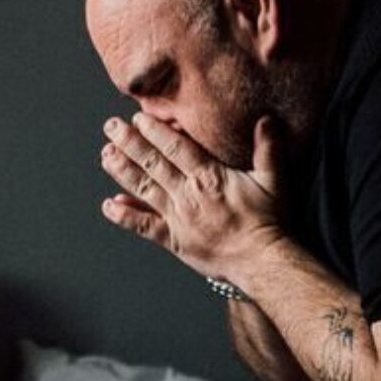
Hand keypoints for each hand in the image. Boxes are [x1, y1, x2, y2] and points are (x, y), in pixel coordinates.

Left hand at [97, 111, 286, 280]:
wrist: (261, 261)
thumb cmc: (269, 222)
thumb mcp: (274, 180)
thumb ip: (268, 148)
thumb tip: (266, 119)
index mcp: (210, 177)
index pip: (177, 148)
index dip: (155, 132)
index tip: (138, 119)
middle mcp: (188, 194)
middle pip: (153, 163)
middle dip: (130, 143)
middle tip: (111, 127)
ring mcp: (178, 217)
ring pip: (144, 189)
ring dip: (122, 171)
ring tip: (106, 156)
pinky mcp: (174, 240)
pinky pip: (144, 226)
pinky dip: (124, 216)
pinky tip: (109, 205)